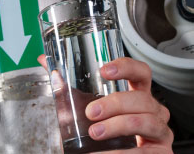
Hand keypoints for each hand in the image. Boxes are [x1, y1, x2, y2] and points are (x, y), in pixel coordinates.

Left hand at [38, 55, 173, 153]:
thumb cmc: (101, 132)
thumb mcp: (82, 108)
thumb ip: (66, 86)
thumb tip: (45, 61)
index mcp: (135, 94)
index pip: (141, 72)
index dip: (126, 67)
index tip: (104, 70)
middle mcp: (152, 110)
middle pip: (141, 98)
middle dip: (114, 103)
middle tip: (91, 112)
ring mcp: (158, 131)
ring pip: (145, 120)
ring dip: (118, 125)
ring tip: (95, 133)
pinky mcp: (160, 152)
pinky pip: (144, 151)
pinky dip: (120, 153)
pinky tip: (101, 153)